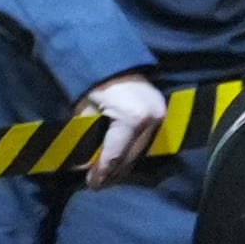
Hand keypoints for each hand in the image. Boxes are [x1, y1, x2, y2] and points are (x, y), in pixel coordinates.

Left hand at [75, 73, 169, 187]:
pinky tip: (119, 161)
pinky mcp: (161, 116)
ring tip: (106, 176)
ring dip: (123, 166)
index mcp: (132, 119)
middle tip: (97, 185)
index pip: (115, 155)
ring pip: (139, 153)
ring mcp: (159, 119)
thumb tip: (83, 164)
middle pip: (130, 158)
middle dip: (112, 174)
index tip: (91, 184)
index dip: (102, 172)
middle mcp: (151, 121)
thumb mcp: (84, 108)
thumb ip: (85, 137)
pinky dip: (131, 152)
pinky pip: (145, 142)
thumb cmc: (94, 80)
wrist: (113, 58)